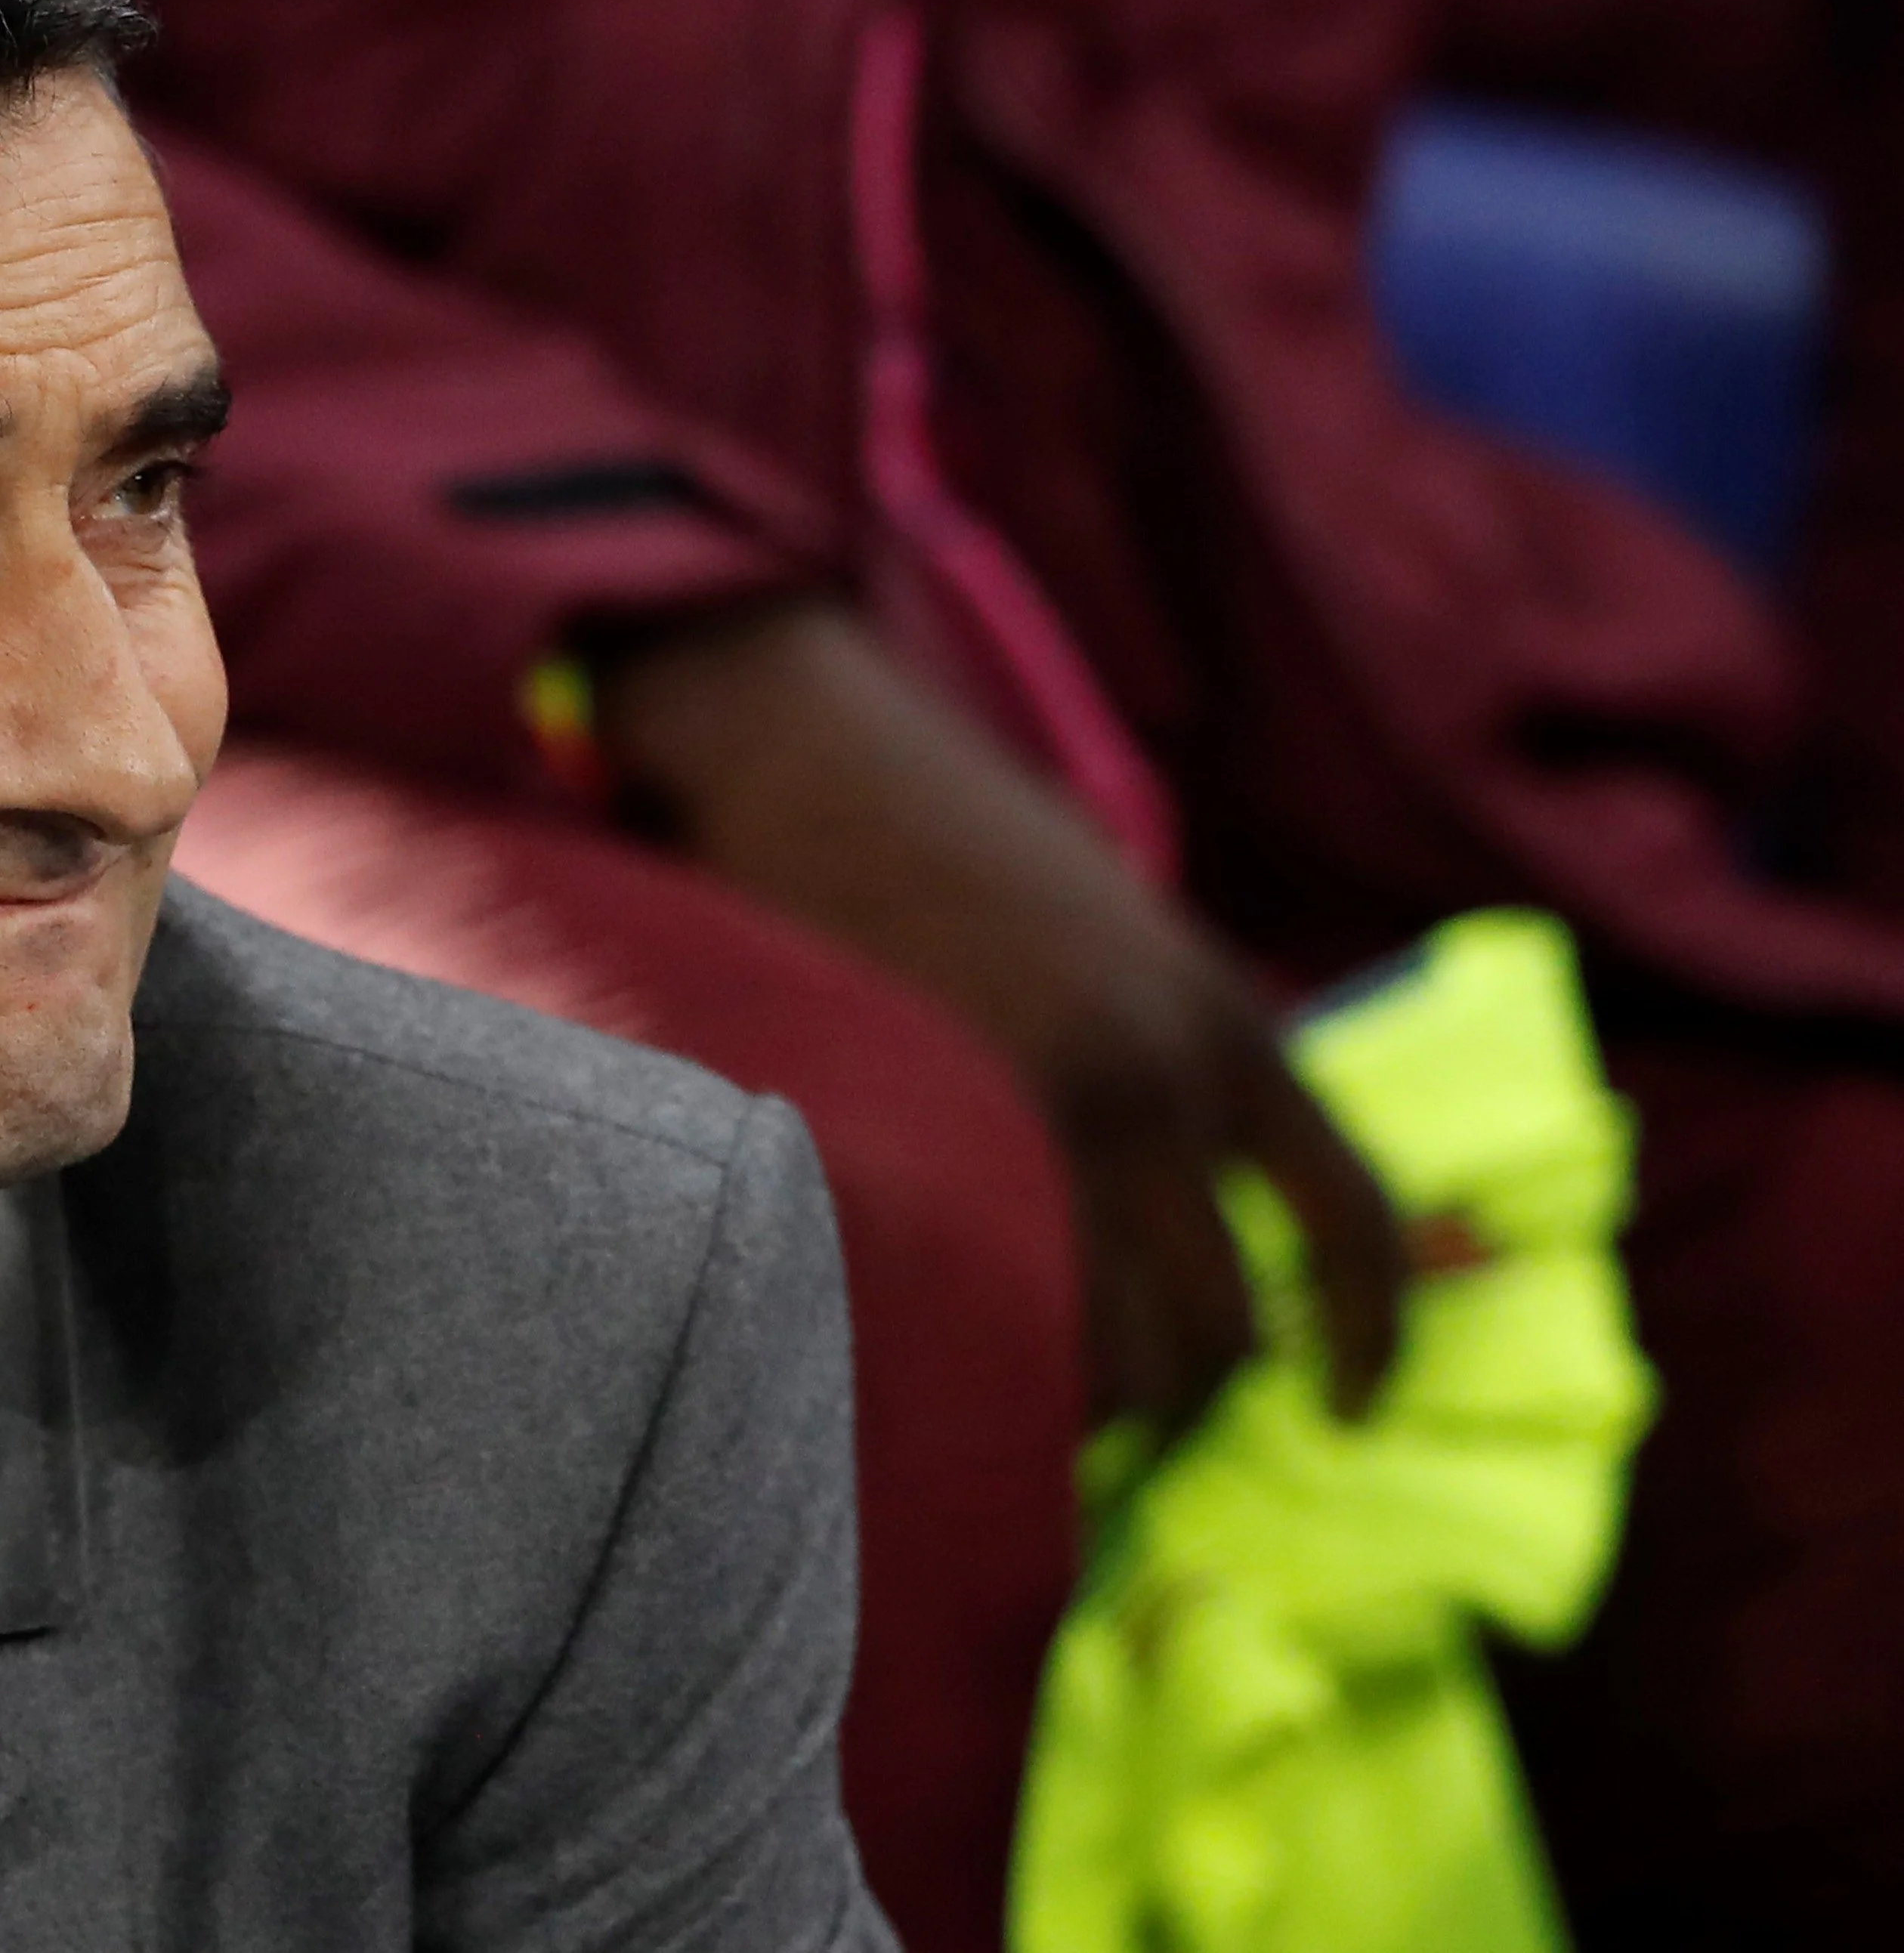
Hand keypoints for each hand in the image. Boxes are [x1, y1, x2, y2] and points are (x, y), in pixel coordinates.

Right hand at [597, 600, 1402, 1432]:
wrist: (797, 739)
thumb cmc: (936, 820)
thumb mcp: (1113, 924)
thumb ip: (1166, 1045)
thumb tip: (1182, 1189)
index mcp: (1227, 1020)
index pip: (1357, 1218)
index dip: (1373, 1334)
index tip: (1348, 1407)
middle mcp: (1166, 1078)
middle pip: (1221, 1328)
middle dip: (1176, 1403)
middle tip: (1109, 1430)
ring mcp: (1044, 1117)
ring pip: (1110, 1353)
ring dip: (1076, 1412)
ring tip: (1013, 1418)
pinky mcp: (930, 1136)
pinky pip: (993, 1322)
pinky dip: (987, 1373)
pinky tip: (940, 1371)